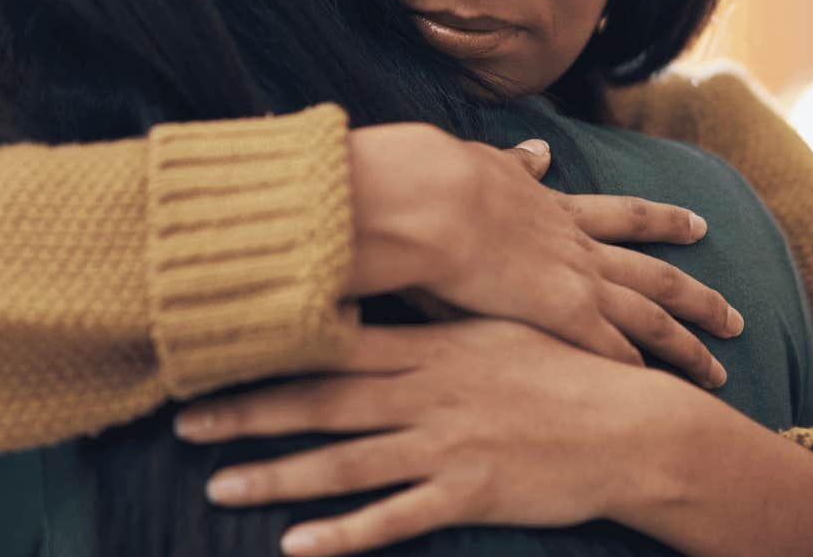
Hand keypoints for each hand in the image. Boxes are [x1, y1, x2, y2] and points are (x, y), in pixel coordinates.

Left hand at [173, 318, 705, 556]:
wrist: (629, 426)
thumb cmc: (562, 370)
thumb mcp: (495, 326)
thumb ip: (434, 312)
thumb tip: (384, 282)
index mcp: (431, 346)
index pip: (335, 343)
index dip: (271, 347)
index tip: (214, 348)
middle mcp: (429, 393)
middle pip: (323, 403)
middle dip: (249, 413)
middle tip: (183, 421)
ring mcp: (446, 446)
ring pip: (346, 463)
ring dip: (279, 477)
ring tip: (219, 486)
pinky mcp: (468, 495)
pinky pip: (395, 518)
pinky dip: (344, 535)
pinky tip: (297, 546)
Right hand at [346, 122, 741, 383]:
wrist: (436, 200)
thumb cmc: (444, 180)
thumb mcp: (487, 162)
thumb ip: (515, 164)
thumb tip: (539, 150)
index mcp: (556, 210)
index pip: (624, 217)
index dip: (663, 223)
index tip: (697, 226)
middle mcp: (578, 248)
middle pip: (656, 276)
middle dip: (698, 297)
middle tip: (735, 316)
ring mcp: (578, 282)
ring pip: (652, 318)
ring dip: (688, 346)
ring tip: (720, 371)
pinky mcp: (564, 315)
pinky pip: (614, 352)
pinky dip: (638, 372)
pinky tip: (659, 393)